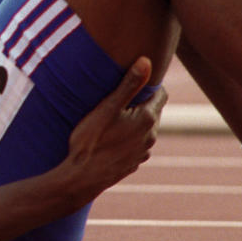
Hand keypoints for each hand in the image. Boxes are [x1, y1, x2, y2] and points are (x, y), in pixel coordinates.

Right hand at [60, 57, 166, 200]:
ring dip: (133, 121)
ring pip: (144, 129)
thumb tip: (147, 61)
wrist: (80, 179)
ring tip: (111, 118)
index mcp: (148, 119)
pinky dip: (127, 138)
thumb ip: (129, 84)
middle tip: (118, 97)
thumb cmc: (90, 141)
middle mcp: (151, 136)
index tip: (132, 81)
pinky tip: (109, 138)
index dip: (148, 85)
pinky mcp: (134, 163)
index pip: (160, 93)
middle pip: (153, 111)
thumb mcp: (107, 108)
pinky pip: (135, 144)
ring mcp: (143, 152)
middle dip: (140, 103)